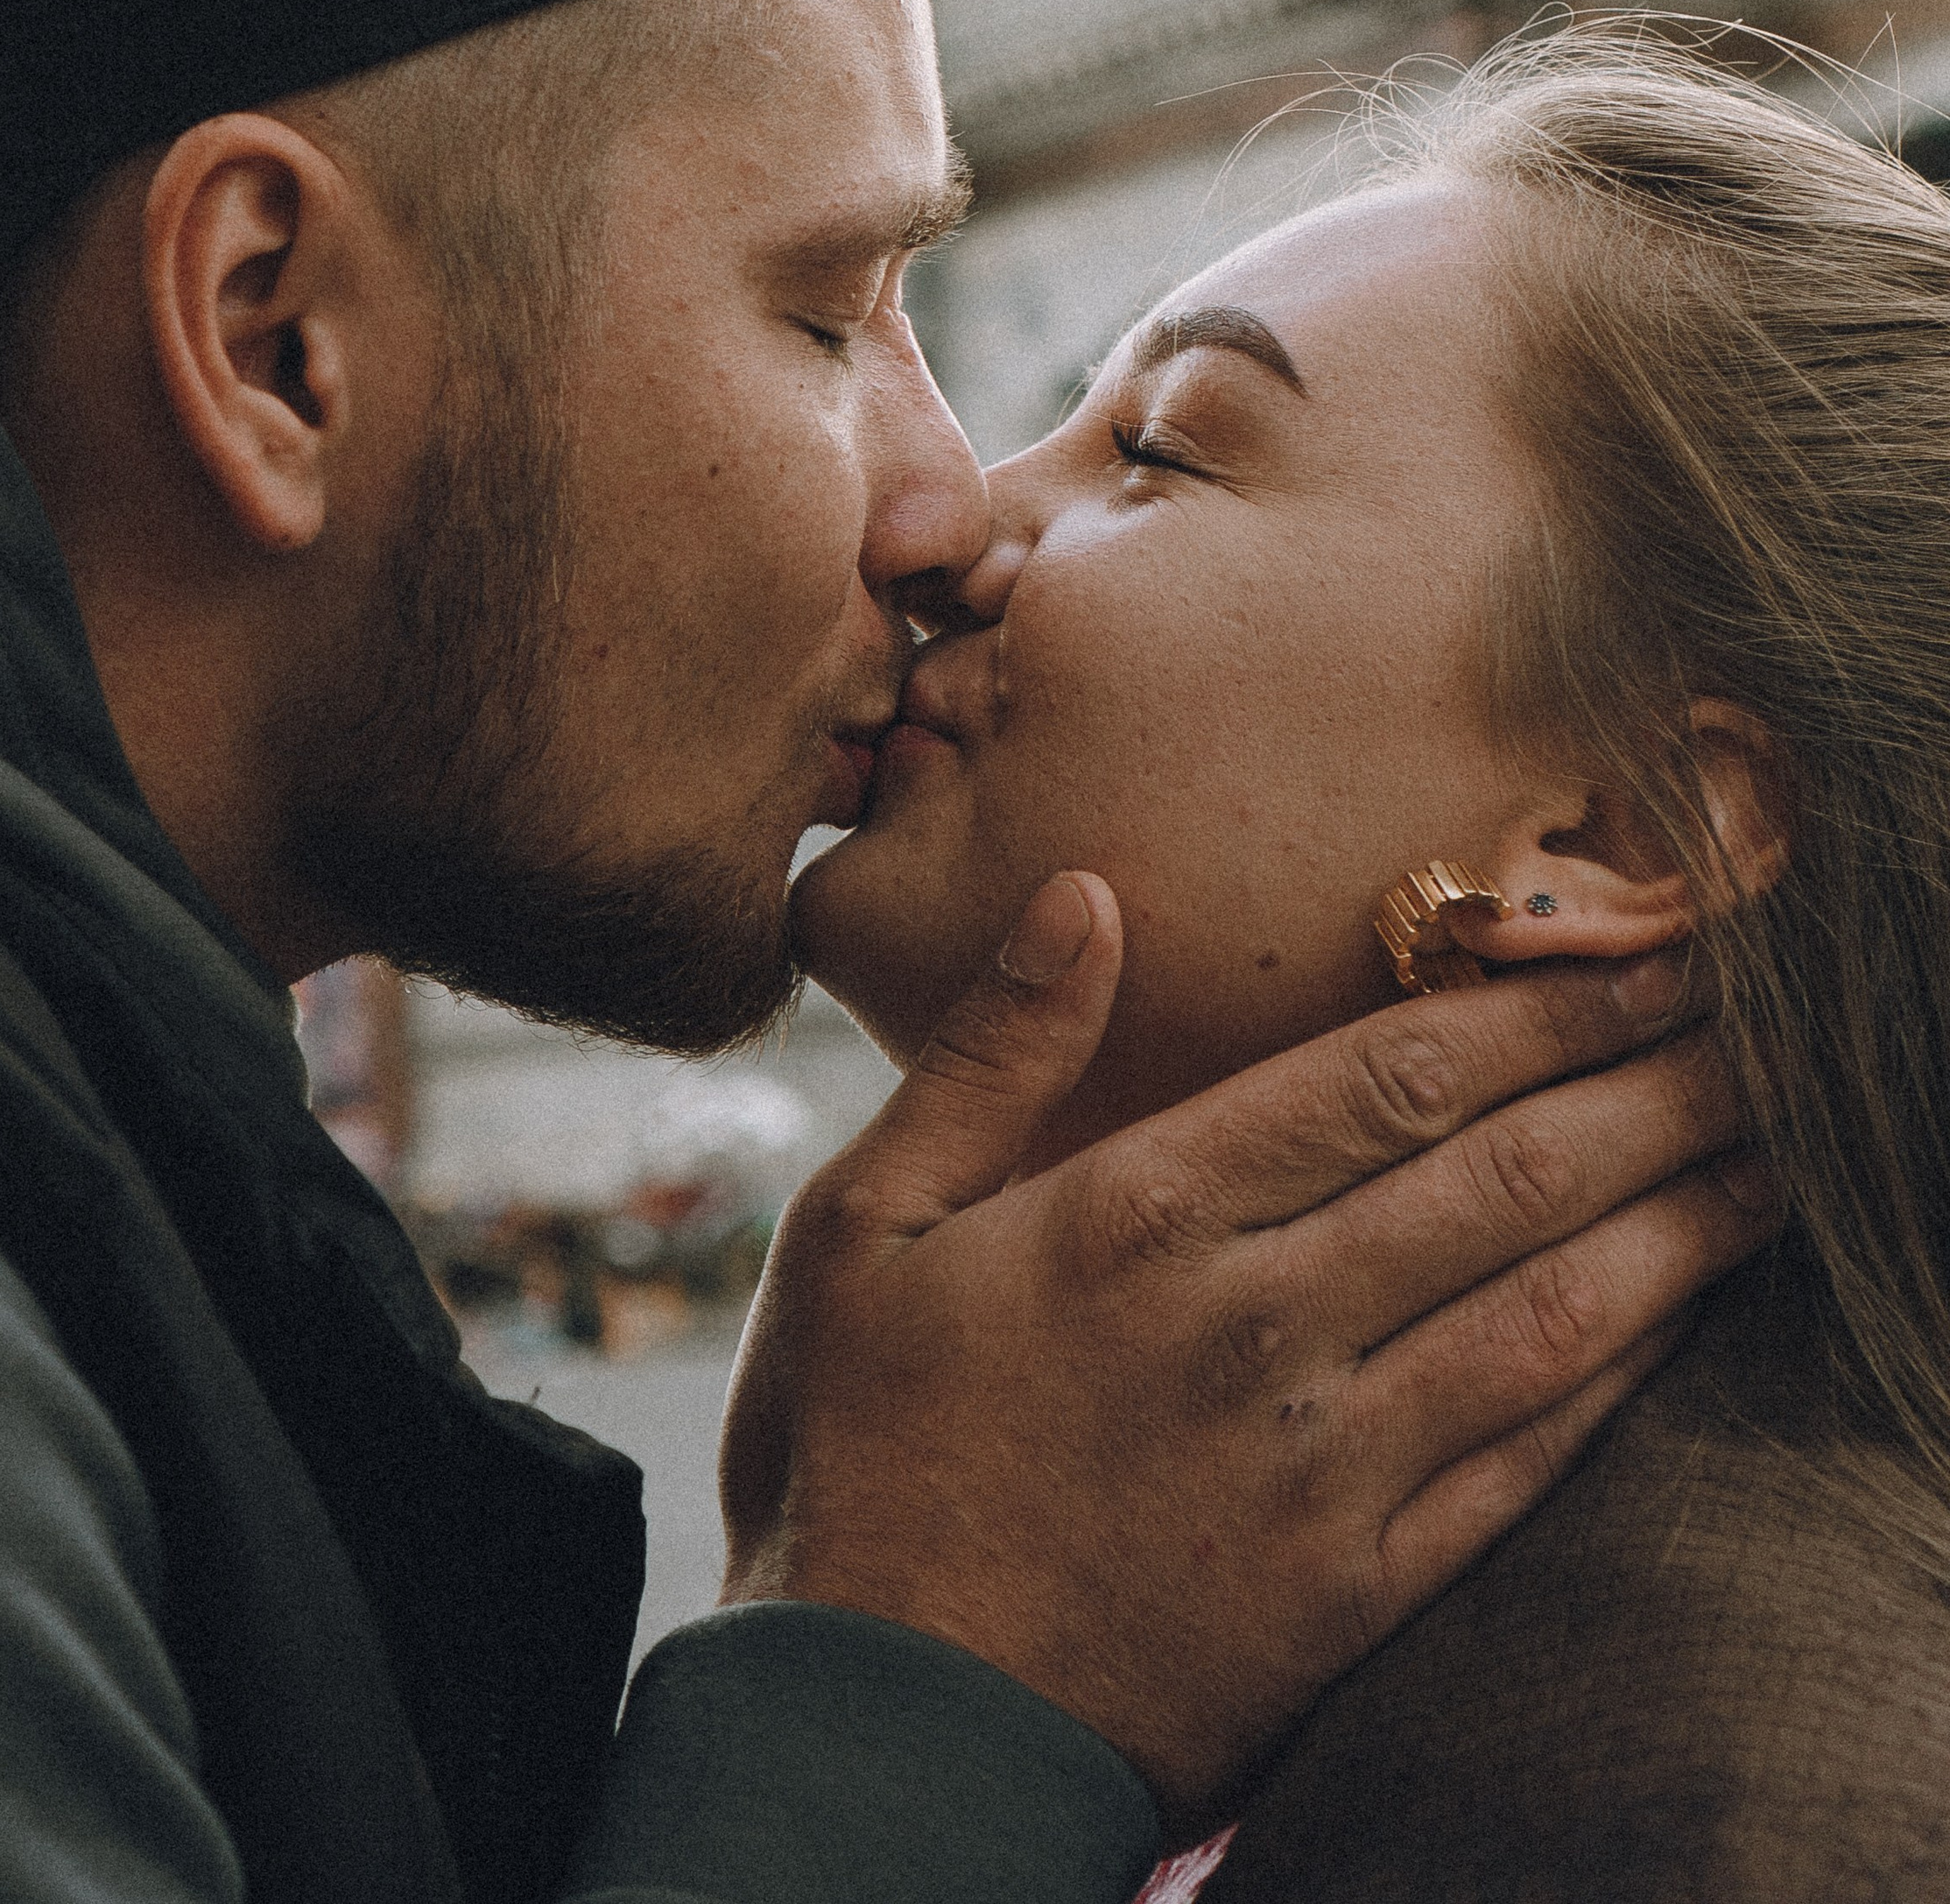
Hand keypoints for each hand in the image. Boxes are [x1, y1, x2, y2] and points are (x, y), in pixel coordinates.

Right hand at [720, 871, 1768, 1828]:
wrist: (880, 1736)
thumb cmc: (858, 1456)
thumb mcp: (861, 1226)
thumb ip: (986, 1056)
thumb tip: (1082, 894)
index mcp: (1137, 1216)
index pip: (1387, 1077)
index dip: (1534, 1004)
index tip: (1635, 948)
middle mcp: (1253, 1328)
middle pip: (1500, 1177)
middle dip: (1646, 1088)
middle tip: (1759, 1024)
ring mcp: (1317, 1470)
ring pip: (1544, 1313)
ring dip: (1675, 1224)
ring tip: (1771, 1155)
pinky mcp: (1354, 1596)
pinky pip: (1526, 1468)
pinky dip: (1620, 1380)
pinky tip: (1680, 1318)